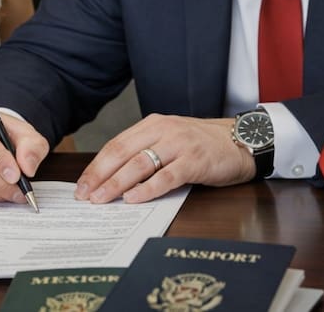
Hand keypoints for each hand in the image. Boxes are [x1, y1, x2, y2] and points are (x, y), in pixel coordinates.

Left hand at [74, 113, 254, 203]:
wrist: (241, 140)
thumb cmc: (202, 144)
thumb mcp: (170, 140)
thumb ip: (146, 151)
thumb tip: (113, 176)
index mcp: (152, 124)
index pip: (116, 145)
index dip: (96, 166)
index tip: (82, 184)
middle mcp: (163, 130)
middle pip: (122, 154)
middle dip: (100, 176)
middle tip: (84, 195)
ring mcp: (179, 145)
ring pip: (139, 165)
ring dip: (116, 184)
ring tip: (101, 199)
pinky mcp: (195, 161)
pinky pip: (166, 177)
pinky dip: (147, 189)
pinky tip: (133, 199)